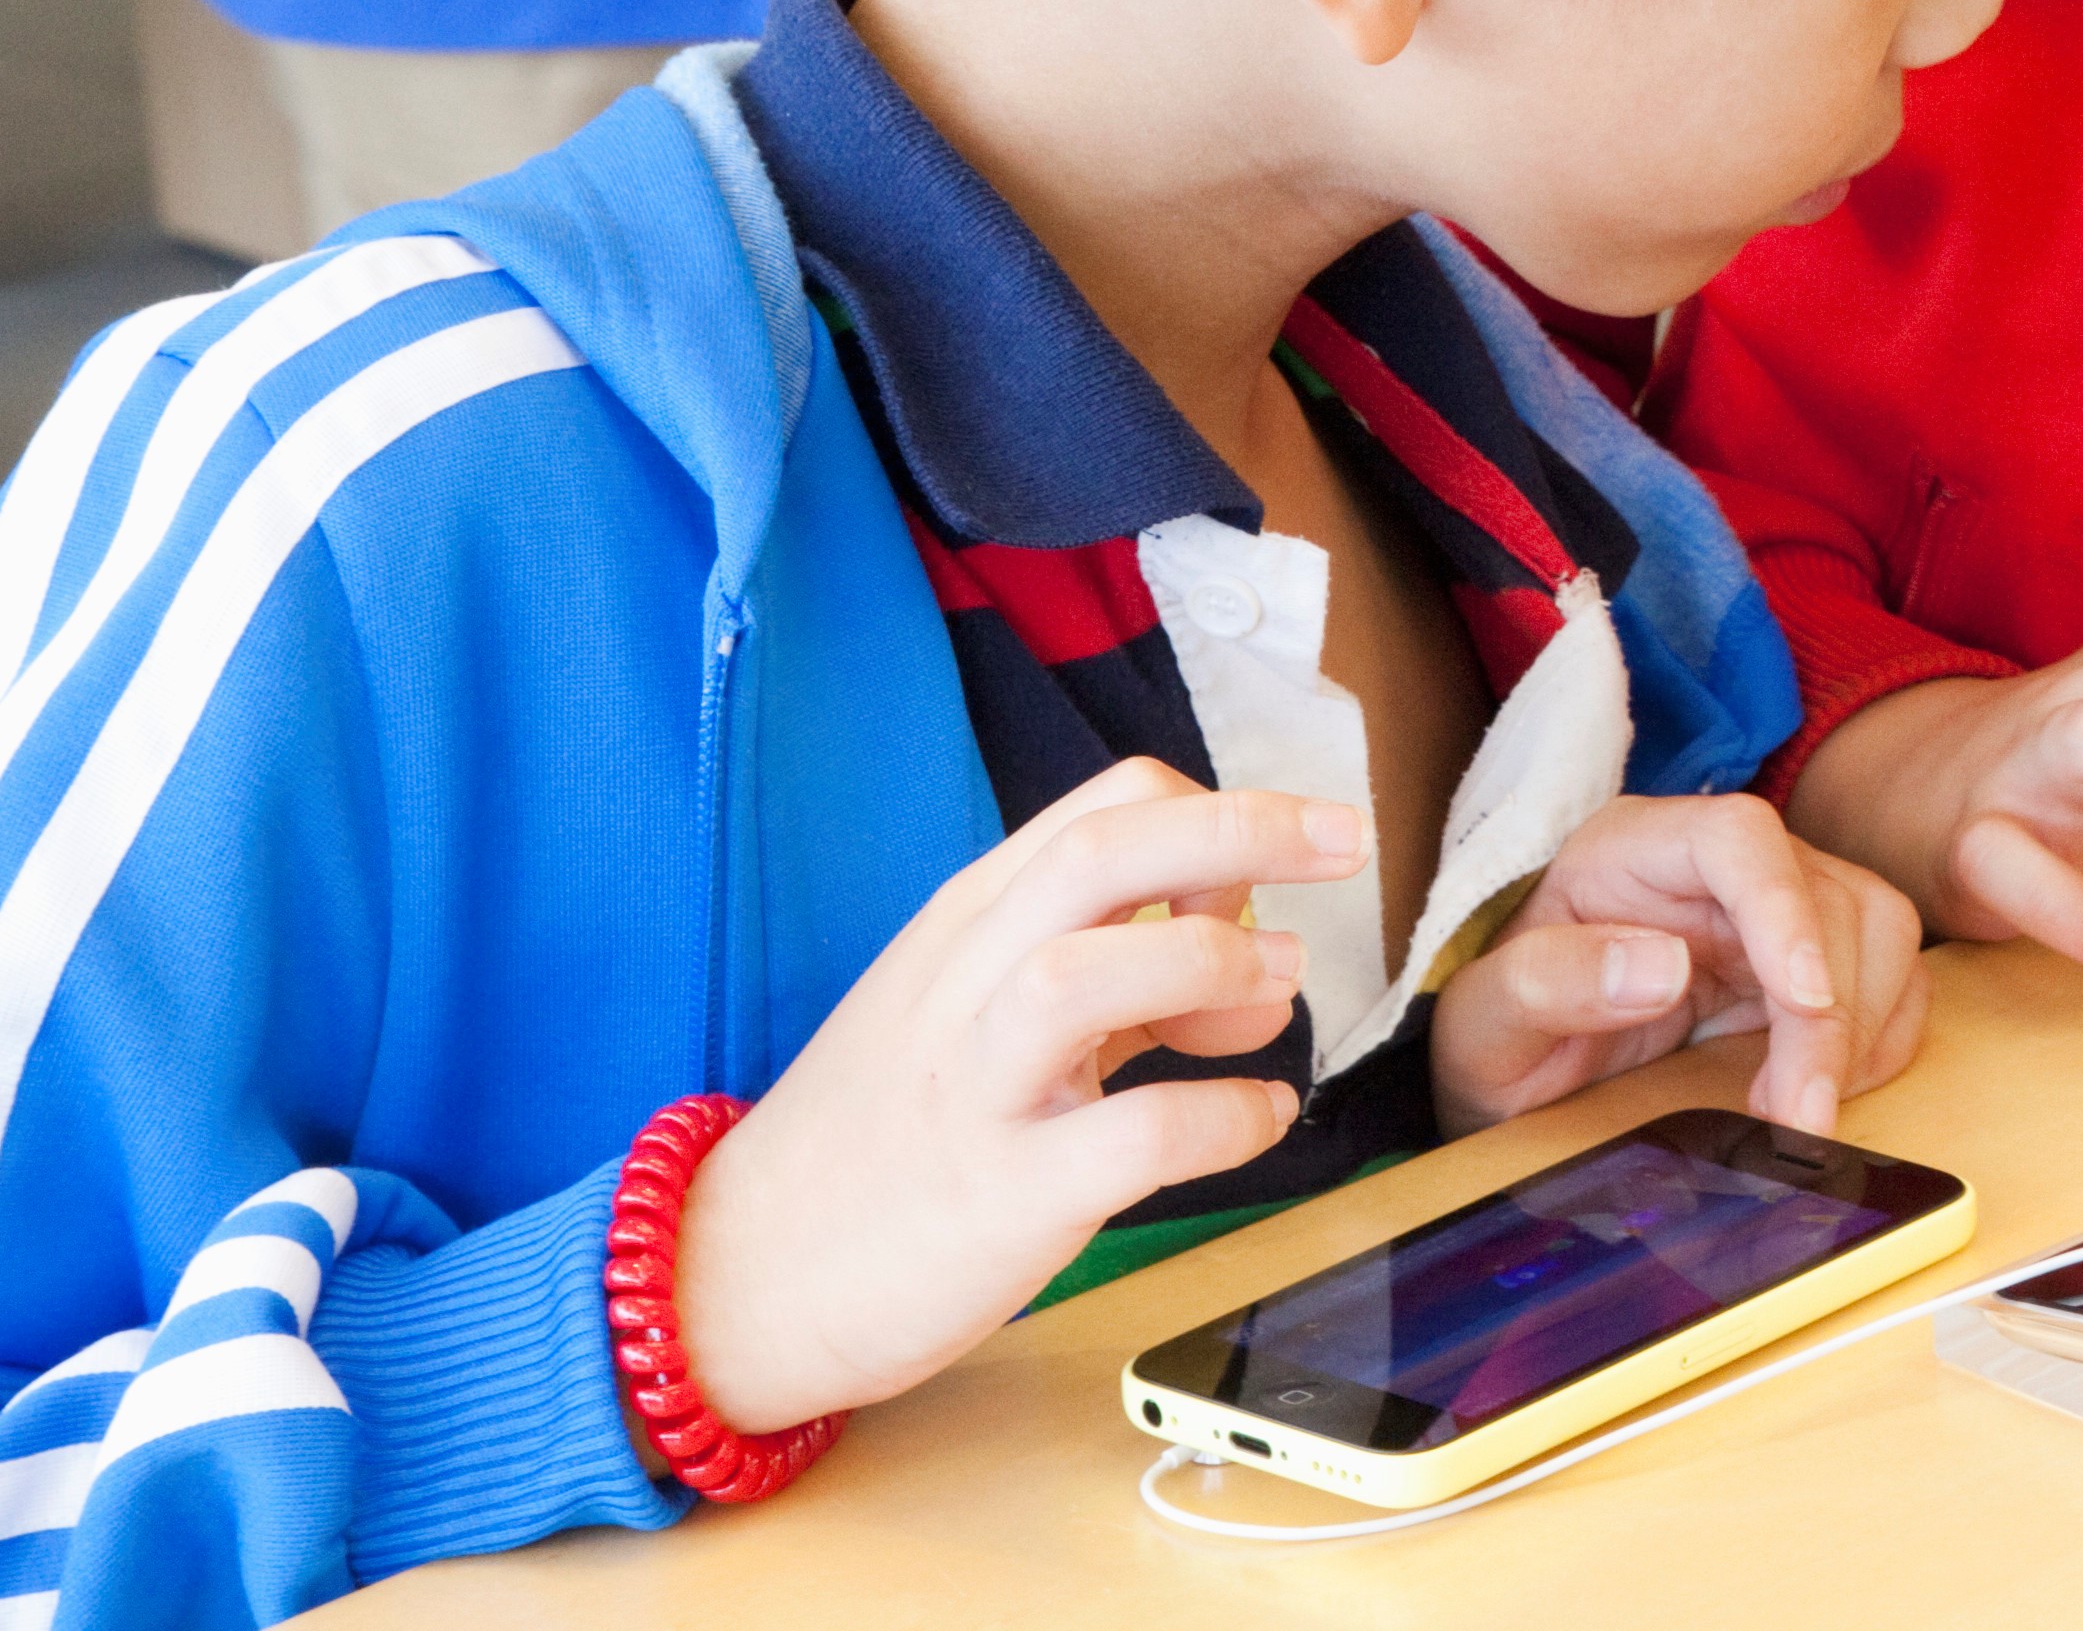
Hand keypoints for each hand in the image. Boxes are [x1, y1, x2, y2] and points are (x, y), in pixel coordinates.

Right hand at [674, 760, 1364, 1433]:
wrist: (734, 1274)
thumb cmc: (879, 1136)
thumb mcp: (968, 1007)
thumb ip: (1107, 961)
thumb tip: (1256, 945)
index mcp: (968, 923)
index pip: (1105, 808)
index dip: (1216, 811)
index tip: (1283, 856)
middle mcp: (968, 985)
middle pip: (1105, 853)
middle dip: (1245, 830)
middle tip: (1348, 844)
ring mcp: (978, 1090)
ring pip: (1092, 972)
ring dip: (1210, 966)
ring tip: (1271, 1003)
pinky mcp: (999, 1199)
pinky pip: (1132, 1138)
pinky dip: (1222, 1118)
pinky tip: (1259, 1122)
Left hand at [1429, 795, 1929, 1139]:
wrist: (1516, 1071)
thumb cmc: (1496, 1036)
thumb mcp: (1484, 1025)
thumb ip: (1548, 983)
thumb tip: (1662, 965)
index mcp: (1632, 849)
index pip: (1738, 837)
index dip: (1786, 911)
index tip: (1804, 1001)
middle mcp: (1714, 864)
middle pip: (1825, 893)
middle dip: (1831, 1012)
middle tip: (1798, 1116)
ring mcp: (1771, 908)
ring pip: (1876, 929)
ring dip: (1862, 1027)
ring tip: (1800, 1110)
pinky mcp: (1807, 961)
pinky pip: (1887, 977)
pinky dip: (1877, 1039)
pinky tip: (1824, 1088)